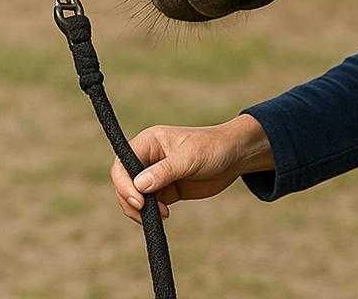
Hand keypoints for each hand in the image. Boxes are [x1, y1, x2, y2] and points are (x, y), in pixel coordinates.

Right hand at [110, 114, 272, 225]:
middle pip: (124, 182)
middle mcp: (148, 158)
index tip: (138, 200)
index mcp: (148, 142)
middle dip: (130, 199)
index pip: (122, 164)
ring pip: (134, 196)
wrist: (235, 157)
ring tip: (162, 214)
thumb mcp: (189, 158)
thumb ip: (164, 172)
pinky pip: (149, 204)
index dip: (124, 183)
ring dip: (141, 209)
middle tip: (146, 213)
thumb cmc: (212, 148)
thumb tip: (138, 186)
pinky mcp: (166, 190)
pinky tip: (165, 215)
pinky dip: (151, 213)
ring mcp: (156, 175)